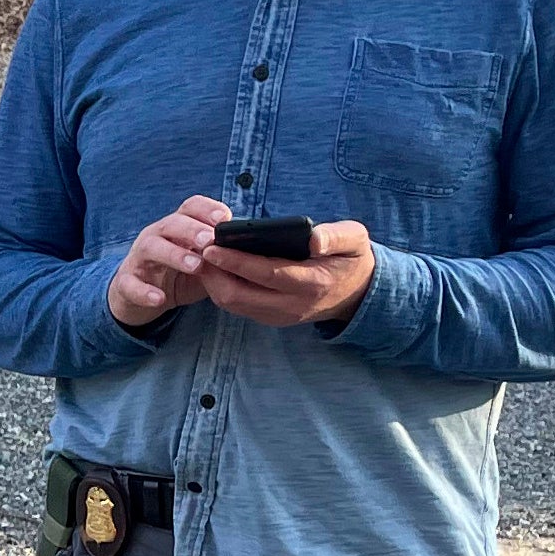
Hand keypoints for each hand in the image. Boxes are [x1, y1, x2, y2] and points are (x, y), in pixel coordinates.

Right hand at [109, 195, 232, 328]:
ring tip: (195, 266)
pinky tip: (159, 298)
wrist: (141, 296)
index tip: (225, 218)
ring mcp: (140, 258)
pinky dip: (144, 291)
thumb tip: (253, 251)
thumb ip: (221, 255)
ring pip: (152, 248)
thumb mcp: (203, 262)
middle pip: (172, 223)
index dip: (207, 209)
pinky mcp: (126, 282)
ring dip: (174, 254)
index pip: (191, 207)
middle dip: (192, 229)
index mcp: (177, 226)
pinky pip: (131, 284)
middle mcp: (156, 235)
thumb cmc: (179, 274)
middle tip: (210, 240)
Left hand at [199, 218, 376, 328]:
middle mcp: (292, 305)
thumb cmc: (351, 259)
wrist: (357, 293)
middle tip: (197, 248)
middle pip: (240, 296)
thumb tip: (313, 239)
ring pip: (234, 304)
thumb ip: (335, 237)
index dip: (236, 262)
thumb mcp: (355, 240)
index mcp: (313, 283)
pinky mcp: (271, 318)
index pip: (267, 273)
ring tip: (201, 256)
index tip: (211, 247)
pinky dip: (222, 289)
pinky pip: (239, 307)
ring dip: (213, 282)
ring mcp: (280, 315)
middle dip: (214, 273)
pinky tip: (214, 269)